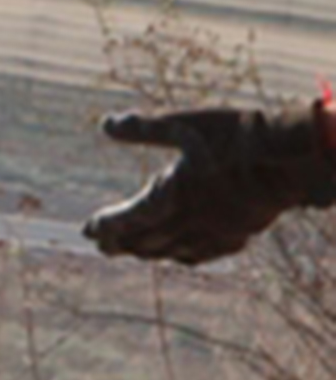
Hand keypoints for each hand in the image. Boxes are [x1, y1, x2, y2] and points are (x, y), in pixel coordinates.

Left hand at [89, 103, 335, 265]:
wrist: (292, 158)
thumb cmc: (236, 137)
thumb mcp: (185, 123)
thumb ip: (144, 127)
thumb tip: (106, 123)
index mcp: (169, 197)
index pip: (126, 220)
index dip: (105, 226)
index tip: (88, 229)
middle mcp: (188, 222)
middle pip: (144, 242)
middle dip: (120, 243)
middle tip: (101, 244)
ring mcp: (214, 232)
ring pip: (171, 252)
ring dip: (147, 251)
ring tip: (132, 250)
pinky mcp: (238, 235)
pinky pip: (202, 254)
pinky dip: (182, 255)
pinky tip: (180, 253)